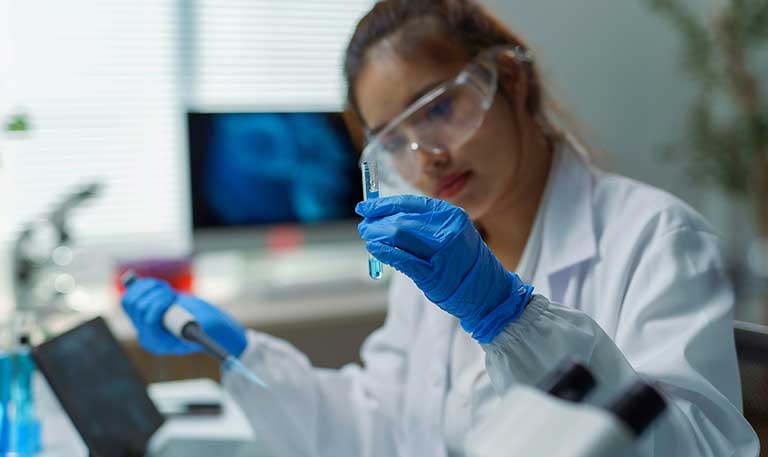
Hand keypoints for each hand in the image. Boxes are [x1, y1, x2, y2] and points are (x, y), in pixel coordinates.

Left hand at [121, 278, 246, 356]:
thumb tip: (200, 323)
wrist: (206, 323)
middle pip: (137, 307)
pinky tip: (159, 286)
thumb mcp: (210, 326)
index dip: (159, 304)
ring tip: (167, 290)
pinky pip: (130, 295)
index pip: (148, 320)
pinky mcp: (140, 312)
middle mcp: (147, 336)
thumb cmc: (210, 325)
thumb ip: (203, 327)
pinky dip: (143, 285)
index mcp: (161, 344)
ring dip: (149, 288)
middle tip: (173, 293)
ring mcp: (141, 324)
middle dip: (156, 295)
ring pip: (130, 300)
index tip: (174, 295)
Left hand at [356, 195, 532, 342]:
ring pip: (399, 235)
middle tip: (364, 224)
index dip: (384, 205)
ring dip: (377, 235)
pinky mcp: (434, 273)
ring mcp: (441, 251)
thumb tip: (389, 218)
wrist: (490, 293)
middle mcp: (447, 229)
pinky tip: (374, 249)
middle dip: (377, 221)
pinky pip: (402, 258)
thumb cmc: (466, 264)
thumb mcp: (452, 235)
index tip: (366, 207)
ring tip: (367, 235)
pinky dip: (384, 252)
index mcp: (451, 216)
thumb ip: (426, 226)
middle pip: (402, 219)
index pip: (410, 204)